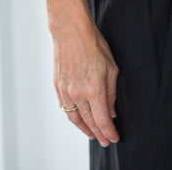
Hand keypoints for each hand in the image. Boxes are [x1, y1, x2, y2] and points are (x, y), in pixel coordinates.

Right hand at [53, 20, 120, 145]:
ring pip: (74, 118)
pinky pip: (65, 107)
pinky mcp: (57, 85)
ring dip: (84, 129)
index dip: (109, 132)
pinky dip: (73, 117)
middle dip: (98, 134)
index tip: (114, 138)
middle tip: (105, 141)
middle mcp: (78, 94)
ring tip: (92, 134)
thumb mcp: (112, 68)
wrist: (71, 30)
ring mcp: (65, 91)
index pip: (102, 120)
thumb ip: (111, 93)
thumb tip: (111, 111)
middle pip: (89, 122)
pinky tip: (78, 119)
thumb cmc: (93, 45)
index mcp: (94, 90)